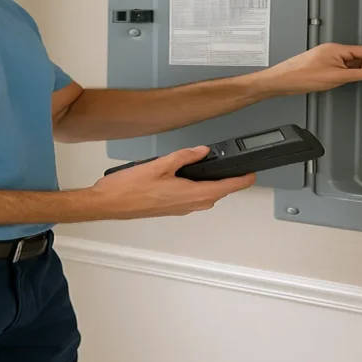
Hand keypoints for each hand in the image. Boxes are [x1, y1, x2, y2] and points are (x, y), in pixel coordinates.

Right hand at [86, 146, 255, 218]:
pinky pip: (191, 199)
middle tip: (235, 169)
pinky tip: (187, 178)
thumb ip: (184, 156)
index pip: (225, 188)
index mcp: (190, 194)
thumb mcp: (159, 165)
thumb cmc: (129, 188)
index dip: (241, 181)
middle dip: (227, 182)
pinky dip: (196, 189)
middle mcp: (188, 205)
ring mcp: (179, 209)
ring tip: (212, 171)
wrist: (109, 204)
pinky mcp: (170, 209)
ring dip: (210, 186)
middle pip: (216, 193)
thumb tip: (202, 151)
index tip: (252, 175)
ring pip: (204, 197)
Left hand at [256, 42, 361, 95]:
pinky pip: (347, 68)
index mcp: (342, 49)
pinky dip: (352, 74)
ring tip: (347, 82)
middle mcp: (337, 50)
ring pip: (357, 64)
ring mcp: (332, 57)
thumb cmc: (301, 77)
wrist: (280, 81)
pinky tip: (345, 81)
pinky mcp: (326, 64)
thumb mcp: (339, 78)